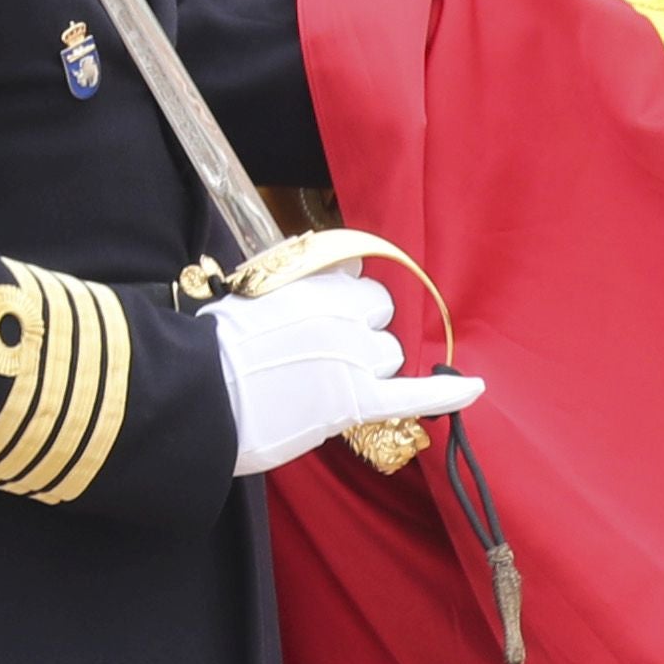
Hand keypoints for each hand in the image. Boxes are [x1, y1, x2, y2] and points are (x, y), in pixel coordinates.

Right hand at [208, 271, 482, 474]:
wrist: (189, 394)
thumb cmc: (206, 349)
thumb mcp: (250, 294)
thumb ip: (299, 279)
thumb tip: (343, 262)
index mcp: (313, 284)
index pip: (360, 285)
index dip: (352, 307)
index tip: (335, 320)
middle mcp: (341, 314)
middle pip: (381, 320)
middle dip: (364, 337)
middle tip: (325, 360)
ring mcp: (351, 357)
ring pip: (390, 357)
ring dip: (372, 370)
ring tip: (327, 387)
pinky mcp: (354, 400)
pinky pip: (416, 395)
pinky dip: (448, 393)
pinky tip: (474, 387)